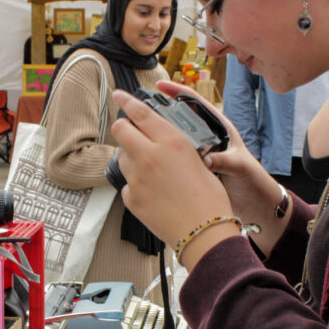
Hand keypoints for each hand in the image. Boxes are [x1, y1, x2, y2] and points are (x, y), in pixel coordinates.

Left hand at [110, 88, 235, 252]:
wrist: (204, 233)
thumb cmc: (209, 199)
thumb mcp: (198, 160)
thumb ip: (174, 146)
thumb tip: (160, 140)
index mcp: (170, 142)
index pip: (140, 113)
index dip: (127, 101)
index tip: (119, 95)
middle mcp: (149, 156)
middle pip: (120, 130)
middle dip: (125, 129)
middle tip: (133, 135)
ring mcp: (137, 178)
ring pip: (122, 157)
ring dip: (131, 158)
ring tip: (152, 171)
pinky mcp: (131, 198)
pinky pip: (127, 184)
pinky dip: (136, 184)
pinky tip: (154, 193)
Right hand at [151, 81, 287, 229]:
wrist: (254, 206)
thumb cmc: (253, 181)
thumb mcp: (241, 167)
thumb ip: (226, 161)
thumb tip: (208, 159)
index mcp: (220, 130)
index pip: (196, 103)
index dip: (177, 92)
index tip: (159, 86)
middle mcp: (207, 139)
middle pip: (179, 119)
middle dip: (160, 112)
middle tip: (138, 110)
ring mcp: (199, 154)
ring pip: (174, 140)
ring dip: (158, 137)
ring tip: (138, 133)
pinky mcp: (194, 170)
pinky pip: (174, 160)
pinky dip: (161, 158)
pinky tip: (148, 159)